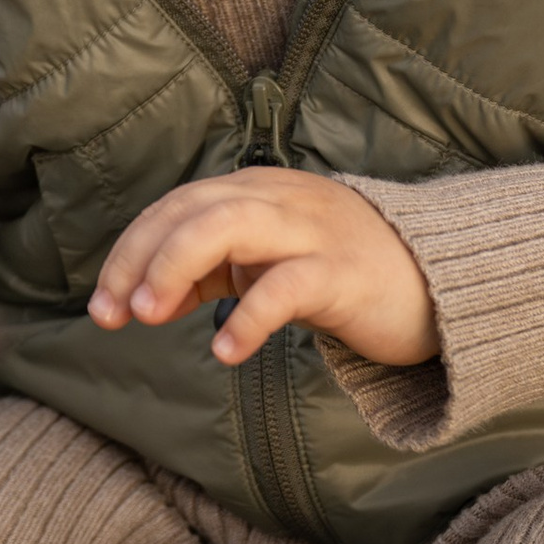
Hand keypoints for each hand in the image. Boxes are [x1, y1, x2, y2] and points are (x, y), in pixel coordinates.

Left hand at [89, 169, 438, 368]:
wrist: (439, 280)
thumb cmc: (343, 273)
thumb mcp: (267, 262)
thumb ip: (211, 271)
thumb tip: (144, 299)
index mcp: (256, 192)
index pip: (176, 206)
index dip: (131, 251)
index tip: (104, 304)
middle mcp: (279, 200)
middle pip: (191, 209)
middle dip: (141, 258)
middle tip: (113, 314)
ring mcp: (312, 233)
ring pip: (228, 226)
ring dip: (175, 268)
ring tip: (150, 316)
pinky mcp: (343, 273)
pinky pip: (286, 286)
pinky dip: (248, 319)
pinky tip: (224, 352)